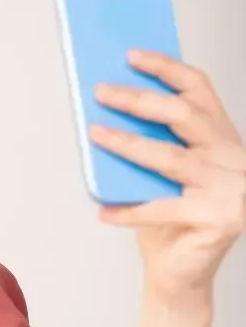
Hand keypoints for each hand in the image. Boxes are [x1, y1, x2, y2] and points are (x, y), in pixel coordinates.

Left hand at [90, 50, 245, 306]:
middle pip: (184, 115)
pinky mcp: (221, 219)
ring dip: (127, 144)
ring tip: (94, 134)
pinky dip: (130, 211)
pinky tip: (103, 212)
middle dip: (139, 99)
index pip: (198, 90)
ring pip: (171, 158)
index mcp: (223, 138)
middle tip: (101, 91)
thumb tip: (106, 101)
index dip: (166, 69)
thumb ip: (148, 140)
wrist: (182, 271)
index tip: (131, 55)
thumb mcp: (158, 171)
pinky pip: (165, 209)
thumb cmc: (168, 217)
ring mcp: (232, 188)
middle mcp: (234, 158)